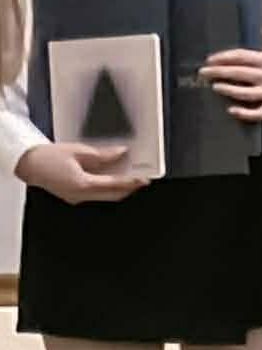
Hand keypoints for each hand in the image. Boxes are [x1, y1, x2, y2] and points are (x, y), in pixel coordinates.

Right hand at [15, 142, 148, 203]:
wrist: (29, 164)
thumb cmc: (49, 157)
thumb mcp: (80, 151)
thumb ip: (103, 155)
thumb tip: (121, 153)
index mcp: (82, 185)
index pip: (114, 185)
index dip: (131, 182)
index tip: (144, 179)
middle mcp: (80, 195)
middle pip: (112, 195)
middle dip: (129, 188)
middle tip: (142, 179)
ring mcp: (76, 198)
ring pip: (105, 196)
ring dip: (119, 189)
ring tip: (132, 178)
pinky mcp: (73, 195)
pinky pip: (96, 194)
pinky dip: (107, 188)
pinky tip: (113, 178)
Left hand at [200, 48, 261, 120]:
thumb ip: (250, 61)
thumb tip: (222, 64)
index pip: (242, 56)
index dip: (224, 57)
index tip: (209, 60)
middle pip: (241, 73)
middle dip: (220, 72)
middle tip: (203, 72)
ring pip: (247, 92)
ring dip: (229, 89)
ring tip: (215, 86)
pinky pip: (259, 112)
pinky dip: (244, 113)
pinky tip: (232, 110)